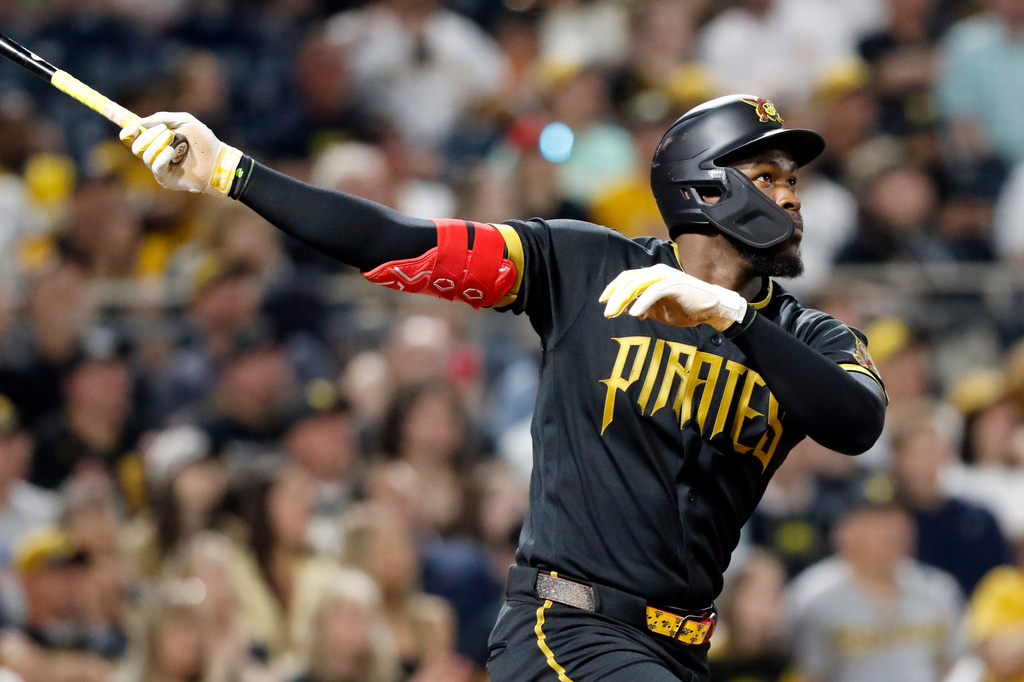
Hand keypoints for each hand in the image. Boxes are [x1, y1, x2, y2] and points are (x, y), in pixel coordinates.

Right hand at [119, 112, 242, 195]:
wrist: (218, 160)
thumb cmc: (204, 141)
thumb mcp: (184, 121)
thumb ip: (162, 117)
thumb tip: (140, 122)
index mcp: (156, 140)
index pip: (133, 137)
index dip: (128, 132)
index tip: (132, 127)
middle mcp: (155, 154)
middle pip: (136, 145)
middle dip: (149, 135)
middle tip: (167, 132)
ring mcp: (159, 167)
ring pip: (144, 154)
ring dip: (157, 144)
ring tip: (174, 141)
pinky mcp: (165, 178)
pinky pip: (155, 166)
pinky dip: (162, 156)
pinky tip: (172, 152)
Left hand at [599, 263, 746, 330]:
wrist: (712, 308)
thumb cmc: (686, 307)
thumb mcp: (658, 309)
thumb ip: (643, 307)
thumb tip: (626, 310)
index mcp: (652, 276)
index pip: (627, 278)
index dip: (613, 288)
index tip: (603, 302)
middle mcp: (657, 272)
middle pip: (628, 281)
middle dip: (614, 296)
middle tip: (606, 312)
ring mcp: (665, 277)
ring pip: (637, 285)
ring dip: (623, 300)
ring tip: (614, 313)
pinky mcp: (674, 284)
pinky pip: (653, 292)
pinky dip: (641, 302)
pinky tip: (634, 314)